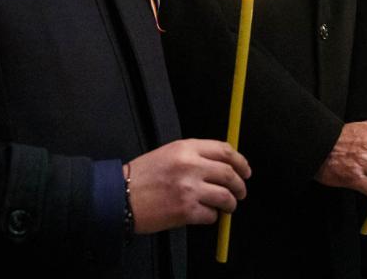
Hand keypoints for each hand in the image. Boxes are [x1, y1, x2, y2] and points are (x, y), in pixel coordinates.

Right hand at [126, 139, 249, 233]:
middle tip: (241, 192)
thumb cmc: (143, 176)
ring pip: (225, 197)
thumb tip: (224, 165)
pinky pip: (211, 215)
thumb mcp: (169, 154)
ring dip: (230, 204)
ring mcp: (189, 189)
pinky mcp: (186, 211)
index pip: (225, 150)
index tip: (245, 170)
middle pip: (229, 174)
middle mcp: (190, 166)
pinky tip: (204, 214)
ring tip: (226, 207)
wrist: (120, 197)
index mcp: (186, 148)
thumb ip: (196, 156)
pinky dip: (212, 217)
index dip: (240, 161)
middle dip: (240, 185)